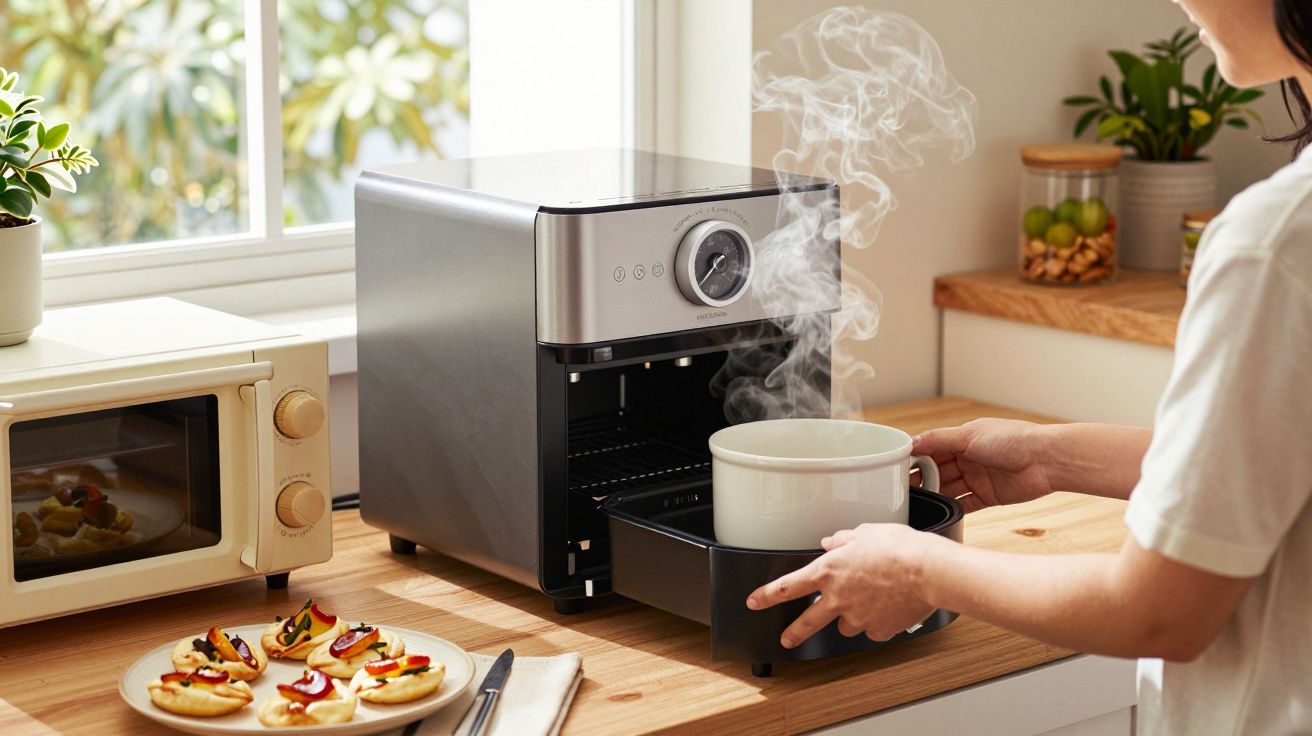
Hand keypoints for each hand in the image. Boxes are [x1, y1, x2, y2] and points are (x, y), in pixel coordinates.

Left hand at [745, 524, 940, 647]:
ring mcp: (857, 617)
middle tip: (786, 639)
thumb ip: (843, 539)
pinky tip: (888, 608)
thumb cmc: (900, 548)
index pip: (788, 587)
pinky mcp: (878, 630)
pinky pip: (872, 629)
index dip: (766, 596)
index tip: (754, 602)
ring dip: (850, 617)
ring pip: (845, 624)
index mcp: (829, 571)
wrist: (928, 571)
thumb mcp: (865, 532)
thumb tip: (831, 541)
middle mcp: (838, 598)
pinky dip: (876, 622)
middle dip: (793, 632)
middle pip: (806, 622)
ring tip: (869, 601)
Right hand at [911, 418, 1053, 512]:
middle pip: (938, 471)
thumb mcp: (969, 435)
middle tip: (904, 489)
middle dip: (922, 479)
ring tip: (919, 503)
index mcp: (962, 439)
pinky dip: (953, 508)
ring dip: (936, 495)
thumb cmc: (1013, 439)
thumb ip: (938, 440)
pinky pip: (966, 504)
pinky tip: (941, 512)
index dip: (916, 458)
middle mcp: (968, 458)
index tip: (898, 467)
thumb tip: (911, 442)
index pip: (932, 449)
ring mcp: (978, 478)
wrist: (1046, 460)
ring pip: (949, 489)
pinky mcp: (989, 496)